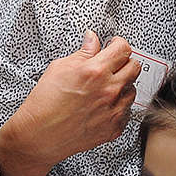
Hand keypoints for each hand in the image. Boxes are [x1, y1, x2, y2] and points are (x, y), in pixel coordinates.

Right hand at [0, 31, 141, 175]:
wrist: (40, 135)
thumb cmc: (44, 103)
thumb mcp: (59, 68)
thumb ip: (82, 53)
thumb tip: (92, 40)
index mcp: (95, 71)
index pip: (123, 49)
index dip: (119, 44)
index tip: (115, 45)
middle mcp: (109, 90)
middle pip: (135, 67)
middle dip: (125, 62)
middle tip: (113, 65)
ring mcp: (114, 110)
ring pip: (132, 90)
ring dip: (122, 86)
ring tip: (104, 89)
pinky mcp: (114, 127)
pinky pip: (126, 111)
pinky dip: (118, 106)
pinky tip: (102, 106)